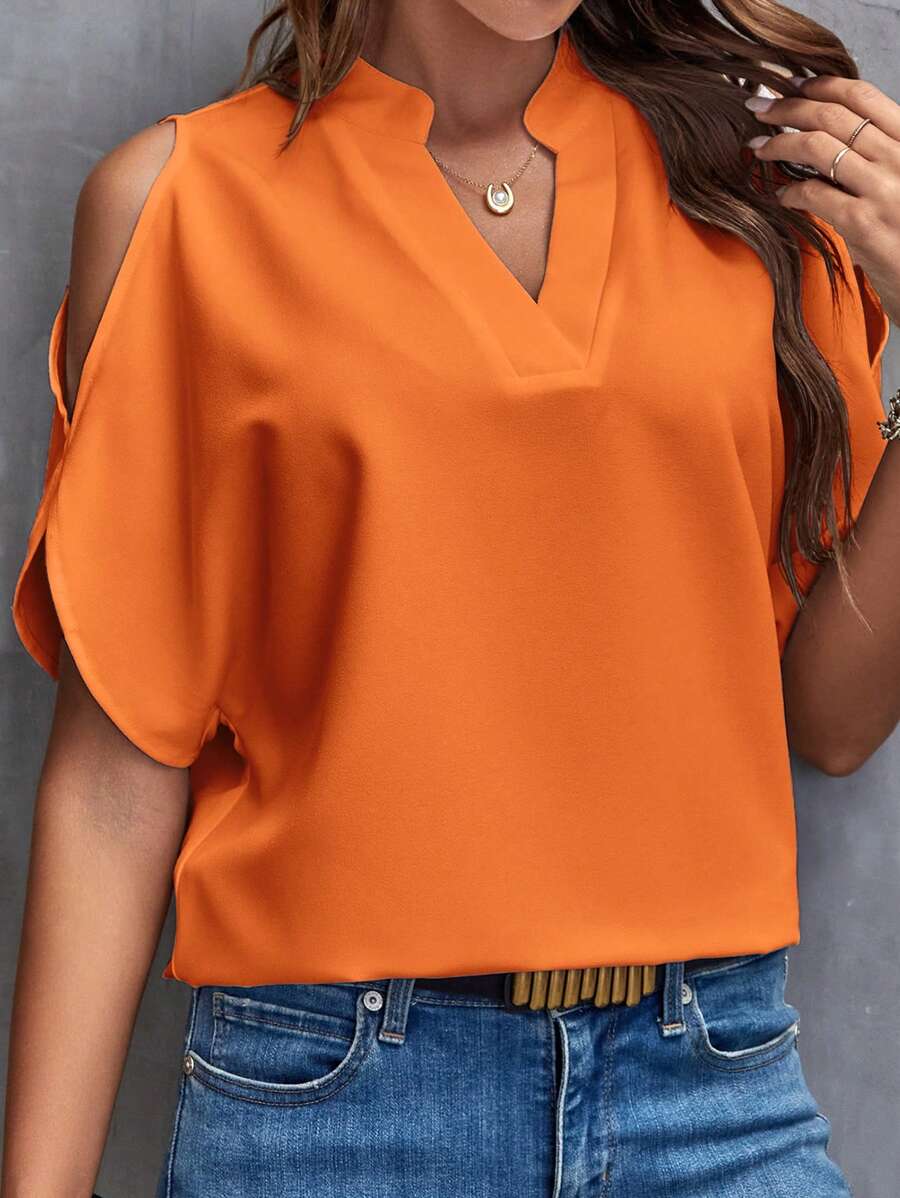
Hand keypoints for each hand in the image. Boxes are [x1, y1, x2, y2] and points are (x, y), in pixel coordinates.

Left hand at [744, 75, 899, 326]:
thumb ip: (880, 157)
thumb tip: (833, 138)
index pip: (863, 96)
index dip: (822, 85)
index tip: (792, 86)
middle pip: (833, 116)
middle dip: (787, 107)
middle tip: (758, 108)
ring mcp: (883, 189)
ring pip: (818, 148)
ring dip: (779, 143)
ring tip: (758, 147)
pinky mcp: (864, 224)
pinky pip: (813, 194)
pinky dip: (789, 192)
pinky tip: (780, 196)